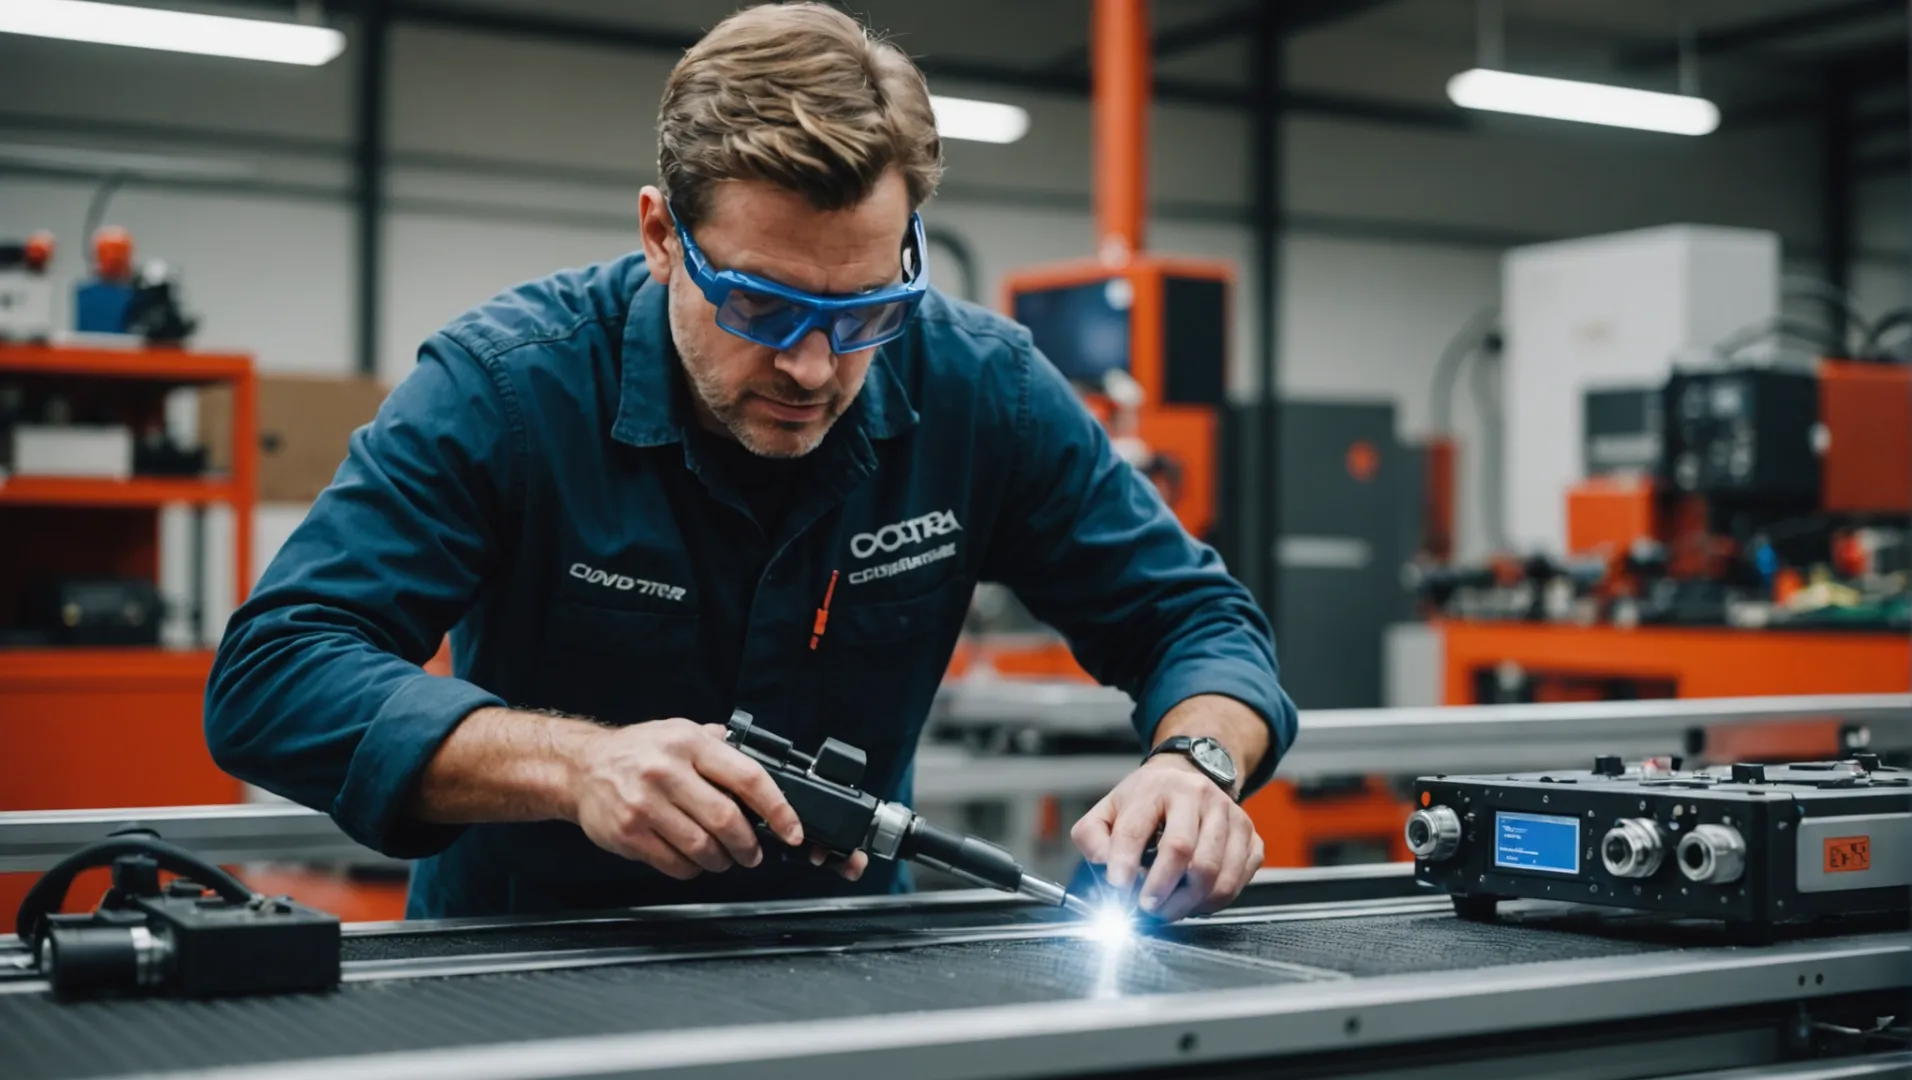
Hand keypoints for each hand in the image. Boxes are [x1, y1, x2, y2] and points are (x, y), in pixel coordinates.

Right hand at [571, 718, 804, 879]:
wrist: (581, 767)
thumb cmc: (637, 752)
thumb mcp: (680, 732)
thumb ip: (720, 747)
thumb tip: (764, 770)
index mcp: (689, 743)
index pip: (748, 777)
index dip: (778, 809)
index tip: (792, 830)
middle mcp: (667, 771)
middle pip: (726, 819)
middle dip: (748, 845)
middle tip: (753, 853)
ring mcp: (645, 803)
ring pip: (702, 847)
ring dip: (721, 860)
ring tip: (723, 858)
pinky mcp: (628, 832)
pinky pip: (675, 863)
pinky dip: (693, 868)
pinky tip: (693, 860)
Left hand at [1071, 756, 1263, 921]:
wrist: (1190, 779)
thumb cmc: (1147, 801)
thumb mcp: (1108, 809)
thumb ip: (1092, 838)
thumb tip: (1105, 866)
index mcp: (1156, 788)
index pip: (1136, 829)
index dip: (1124, 863)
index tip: (1118, 887)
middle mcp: (1198, 796)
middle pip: (1182, 850)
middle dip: (1160, 888)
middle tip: (1146, 908)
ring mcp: (1230, 816)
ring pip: (1214, 872)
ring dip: (1187, 902)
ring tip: (1168, 908)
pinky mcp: (1251, 837)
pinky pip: (1237, 881)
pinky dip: (1214, 901)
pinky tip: (1195, 899)